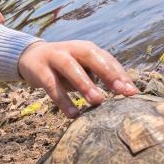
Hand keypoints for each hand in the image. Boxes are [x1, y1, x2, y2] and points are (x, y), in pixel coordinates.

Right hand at [18, 40, 137, 117]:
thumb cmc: (65, 66)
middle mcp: (72, 49)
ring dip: (84, 84)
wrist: (31, 56)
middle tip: (121, 92)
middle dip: (107, 73)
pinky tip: (73, 114)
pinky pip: (52, 86)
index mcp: (87, 48)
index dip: (120, 74)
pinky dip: (63, 100)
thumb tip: (125, 94)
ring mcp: (55, 57)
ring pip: (71, 68)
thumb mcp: (82, 66)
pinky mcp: (40, 70)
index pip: (107, 59)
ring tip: (97, 101)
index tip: (133, 92)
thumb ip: (100, 76)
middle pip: (92, 57)